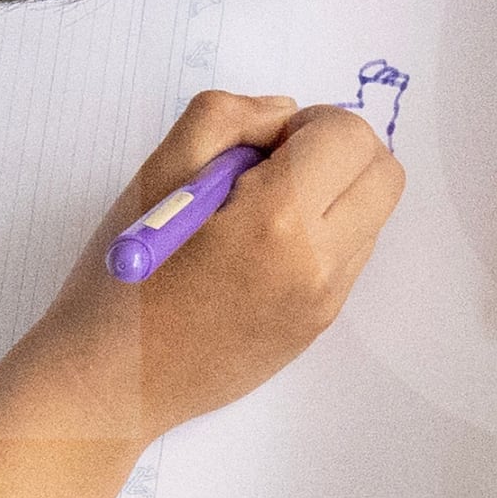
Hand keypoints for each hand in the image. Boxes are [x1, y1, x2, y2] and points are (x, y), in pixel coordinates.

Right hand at [0, 90, 404, 444]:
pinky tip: (258, 251)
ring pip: (373, 215)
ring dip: (332, 196)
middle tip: (273, 168)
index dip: (309, 124)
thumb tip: (284, 114)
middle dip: (338, 153)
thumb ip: (226, 117)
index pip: (350, 136)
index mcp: (278, 219)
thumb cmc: (122, 279)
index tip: (263, 144)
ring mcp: (325, 300)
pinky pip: (350, 257)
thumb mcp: (158, 172)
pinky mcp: (319, 325)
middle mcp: (318, 263)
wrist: (112, 384)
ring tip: (256, 215)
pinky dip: (322, 235)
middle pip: (384, 173)